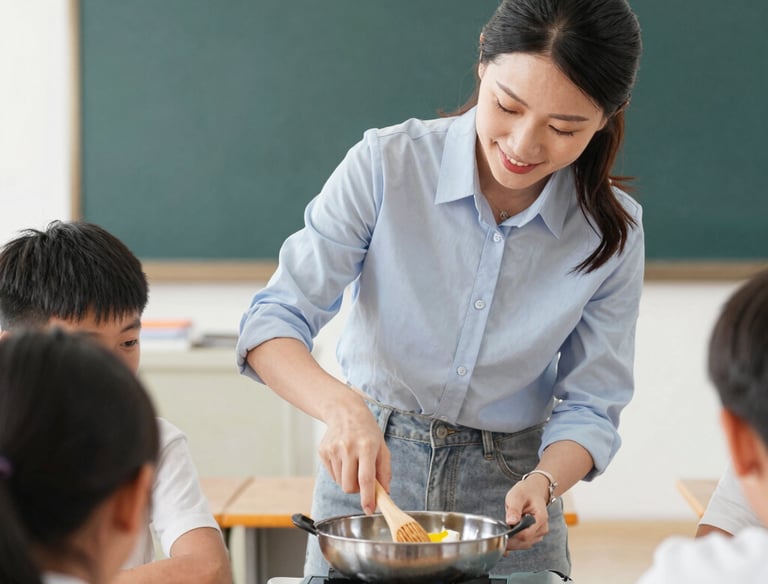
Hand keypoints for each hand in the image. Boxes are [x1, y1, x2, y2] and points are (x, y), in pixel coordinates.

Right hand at [318, 395, 390, 514]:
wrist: (344, 412)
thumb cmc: (367, 431)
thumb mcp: (382, 447)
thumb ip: (384, 471)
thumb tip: (384, 493)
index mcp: (367, 446)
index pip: (366, 478)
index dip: (368, 497)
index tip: (369, 510)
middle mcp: (348, 448)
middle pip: (349, 486)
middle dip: (357, 489)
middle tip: (362, 478)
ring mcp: (333, 449)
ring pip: (340, 482)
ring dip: (348, 479)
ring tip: (353, 463)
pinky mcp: (323, 451)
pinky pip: (332, 475)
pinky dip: (339, 473)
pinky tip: (343, 458)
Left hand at [503, 475, 550, 550]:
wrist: (534, 491)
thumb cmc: (526, 492)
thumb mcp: (517, 496)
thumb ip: (514, 509)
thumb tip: (511, 521)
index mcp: (540, 518)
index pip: (526, 534)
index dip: (513, 536)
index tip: (503, 533)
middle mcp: (542, 528)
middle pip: (525, 542)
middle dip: (511, 541)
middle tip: (499, 536)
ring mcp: (539, 533)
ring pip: (524, 545)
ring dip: (512, 543)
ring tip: (502, 535)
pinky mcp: (534, 535)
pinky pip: (524, 543)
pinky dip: (515, 543)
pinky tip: (506, 541)